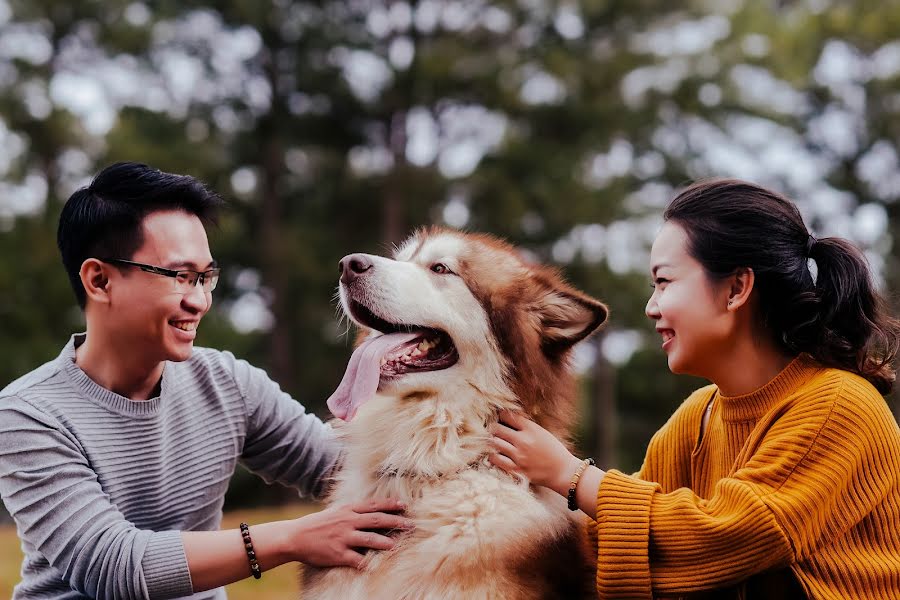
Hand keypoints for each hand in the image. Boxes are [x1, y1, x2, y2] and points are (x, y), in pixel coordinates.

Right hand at [290, 499, 413, 568]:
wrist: (295, 537)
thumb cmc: (317, 524)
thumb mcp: (335, 512)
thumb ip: (352, 511)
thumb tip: (370, 510)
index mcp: (348, 510)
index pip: (374, 505)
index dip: (390, 504)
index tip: (404, 505)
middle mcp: (348, 522)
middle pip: (376, 520)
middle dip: (395, 522)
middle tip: (410, 525)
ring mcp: (343, 538)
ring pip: (370, 539)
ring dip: (385, 542)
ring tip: (397, 545)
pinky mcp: (338, 554)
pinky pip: (356, 559)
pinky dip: (366, 562)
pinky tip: (375, 565)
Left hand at [489, 410, 582, 496]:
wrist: (563, 472)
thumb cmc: (554, 451)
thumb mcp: (542, 433)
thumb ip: (526, 427)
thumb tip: (508, 420)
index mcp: (531, 429)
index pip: (508, 416)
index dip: (501, 415)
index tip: (500, 418)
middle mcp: (523, 441)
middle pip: (497, 429)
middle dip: (493, 428)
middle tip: (493, 430)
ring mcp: (519, 456)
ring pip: (494, 443)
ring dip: (491, 441)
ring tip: (494, 441)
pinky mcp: (516, 469)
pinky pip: (495, 459)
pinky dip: (492, 455)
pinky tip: (495, 454)